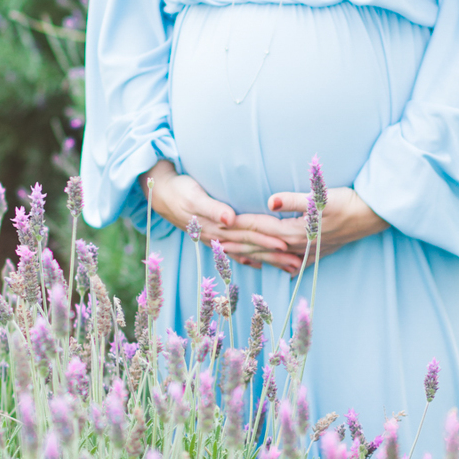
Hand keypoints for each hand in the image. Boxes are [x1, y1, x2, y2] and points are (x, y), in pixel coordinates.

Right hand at [140, 161, 305, 273]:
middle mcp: (220, 236)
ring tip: (288, 267)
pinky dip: (248, 259)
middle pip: (252, 245)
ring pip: (247, 251)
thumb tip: (229, 218)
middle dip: (275, 254)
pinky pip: (235, 252)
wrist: (161, 194)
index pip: (249, 231)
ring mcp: (216, 239)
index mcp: (218, 225)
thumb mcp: (194, 196)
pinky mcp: (213, 237)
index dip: (267, 237)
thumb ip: (212, 207)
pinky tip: (259, 266)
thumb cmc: (180, 190)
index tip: (287, 243)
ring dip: (268, 260)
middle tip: (298, 262)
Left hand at [228, 185, 386, 276]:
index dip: (235, 224)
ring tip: (225, 252)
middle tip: (209, 240)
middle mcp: (295, 246)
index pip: (257, 227)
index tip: (214, 222)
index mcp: (294, 231)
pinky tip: (257, 263)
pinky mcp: (310, 254)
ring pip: (267, 256)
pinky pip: (281, 262)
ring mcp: (303, 253)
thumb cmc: (347, 202)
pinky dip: (266, 261)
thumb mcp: (322, 197)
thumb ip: (295, 199)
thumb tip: (271, 200)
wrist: (370, 216)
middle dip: (233, 242)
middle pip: (257, 245)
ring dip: (245, 253)